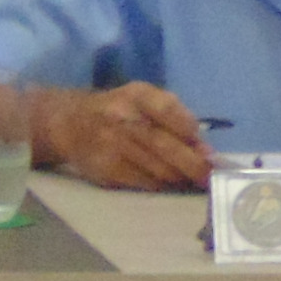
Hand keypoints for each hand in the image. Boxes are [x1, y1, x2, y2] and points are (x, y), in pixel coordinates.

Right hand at [41, 81, 214, 190]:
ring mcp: (114, 146)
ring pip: (158, 169)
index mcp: (137, 95)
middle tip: (211, 177)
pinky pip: (145, 183)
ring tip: (194, 182)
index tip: (207, 149)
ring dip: (181, 178)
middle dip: (194, 165)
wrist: (69, 123)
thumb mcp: (142, 97)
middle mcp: (123, 118)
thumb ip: (173, 114)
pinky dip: (162, 186)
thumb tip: (203, 146)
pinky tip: (170, 185)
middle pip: (166, 146)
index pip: (168, 110)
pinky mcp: (108, 170)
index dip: (190, 131)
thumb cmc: (118, 109)